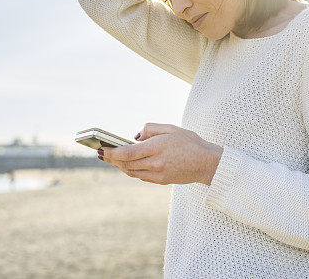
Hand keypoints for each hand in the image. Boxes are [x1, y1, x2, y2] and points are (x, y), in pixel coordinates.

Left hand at [99, 123, 222, 185]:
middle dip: (111, 159)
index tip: (101, 149)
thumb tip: (135, 137)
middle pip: (126, 164)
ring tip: (111, 159)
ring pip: (131, 172)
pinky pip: (140, 176)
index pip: (127, 152)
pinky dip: (130, 170)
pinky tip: (127, 164)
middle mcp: (155, 164)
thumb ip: (150, 129)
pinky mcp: (161, 181)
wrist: (207, 163)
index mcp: (157, 148)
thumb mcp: (171, 128)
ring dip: (119, 166)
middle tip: (101, 153)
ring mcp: (158, 175)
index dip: (111, 152)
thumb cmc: (190, 142)